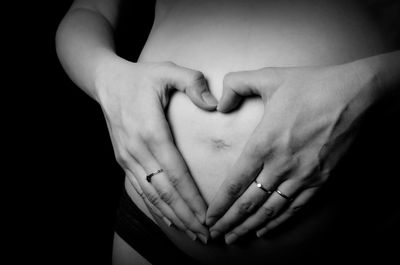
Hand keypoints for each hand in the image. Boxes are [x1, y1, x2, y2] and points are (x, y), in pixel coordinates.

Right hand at [97, 58, 217, 242]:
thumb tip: (215, 104)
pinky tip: (168, 219)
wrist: (106, 81)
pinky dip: (155, 207)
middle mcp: (137, 150)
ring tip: (192, 232)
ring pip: (152, 195)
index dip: (192, 198)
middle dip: (186, 216)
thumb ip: (193, 83)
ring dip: (173, 216)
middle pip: (165, 192)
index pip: (176, 173)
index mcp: (151, 131)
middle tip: (207, 235)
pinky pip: (140, 189)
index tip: (208, 217)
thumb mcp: (168, 70)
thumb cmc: (140, 77)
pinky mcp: (123, 159)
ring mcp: (128, 157)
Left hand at [206, 62, 376, 243]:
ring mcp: (302, 176)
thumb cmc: (312, 86)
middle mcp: (280, 165)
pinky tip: (267, 229)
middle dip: (229, 222)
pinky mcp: (320, 180)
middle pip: (249, 203)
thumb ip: (236, 85)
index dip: (220, 204)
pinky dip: (278, 222)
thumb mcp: (268, 77)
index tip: (208, 217)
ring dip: (250, 227)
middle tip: (215, 235)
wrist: (356, 96)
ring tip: (235, 239)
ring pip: (270, 210)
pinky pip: (295, 208)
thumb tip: (219, 104)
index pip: (235, 182)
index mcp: (264, 143)